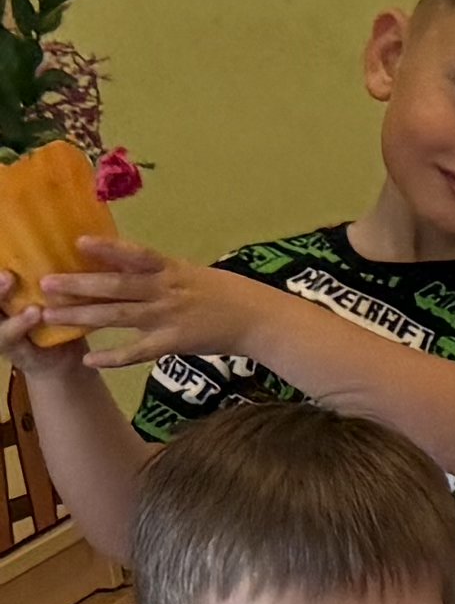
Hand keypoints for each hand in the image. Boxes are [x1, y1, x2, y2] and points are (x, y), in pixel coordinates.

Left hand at [20, 238, 252, 371]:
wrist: (260, 320)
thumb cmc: (229, 294)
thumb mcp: (195, 274)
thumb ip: (162, 272)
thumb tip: (128, 265)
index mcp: (173, 270)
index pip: (136, 255)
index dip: (108, 248)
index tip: (77, 242)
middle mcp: (166, 291)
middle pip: (116, 286)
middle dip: (79, 285)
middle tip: (46, 284)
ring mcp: (168, 317)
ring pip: (118, 316)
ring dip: (83, 316)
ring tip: (51, 316)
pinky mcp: (174, 342)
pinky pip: (138, 352)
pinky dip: (113, 357)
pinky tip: (90, 360)